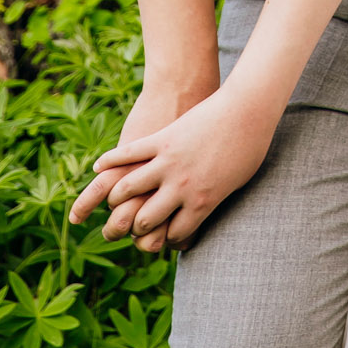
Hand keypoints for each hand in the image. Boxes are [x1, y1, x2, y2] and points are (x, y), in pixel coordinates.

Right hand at [69, 85, 276, 253]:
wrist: (248, 108)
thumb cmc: (250, 147)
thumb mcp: (238, 183)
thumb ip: (218, 201)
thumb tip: (207, 214)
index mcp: (202, 203)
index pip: (172, 235)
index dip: (164, 239)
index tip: (161, 236)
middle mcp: (180, 187)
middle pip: (144, 221)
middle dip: (134, 228)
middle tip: (127, 226)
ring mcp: (168, 162)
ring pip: (127, 189)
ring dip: (115, 198)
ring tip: (111, 200)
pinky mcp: (160, 138)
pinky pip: (127, 153)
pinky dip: (108, 160)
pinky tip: (98, 167)